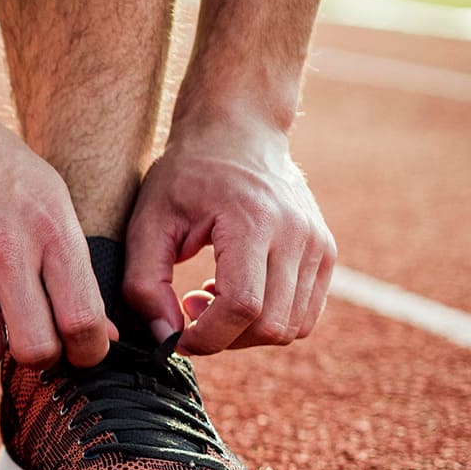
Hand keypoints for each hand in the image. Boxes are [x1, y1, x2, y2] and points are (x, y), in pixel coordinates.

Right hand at [0, 107, 114, 372]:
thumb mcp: (51, 203)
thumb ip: (73, 269)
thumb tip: (98, 336)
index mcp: (50, 233)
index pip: (83, 322)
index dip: (87, 352)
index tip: (76, 349)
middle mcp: (5, 251)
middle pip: (36, 350)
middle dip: (39, 358)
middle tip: (28, 338)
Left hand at [124, 113, 334, 354]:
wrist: (238, 133)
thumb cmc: (186, 176)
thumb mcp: (147, 223)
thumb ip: (145, 284)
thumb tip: (165, 336)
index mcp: (253, 222)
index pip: (242, 306)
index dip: (206, 336)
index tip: (175, 334)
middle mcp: (297, 235)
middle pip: (271, 325)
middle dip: (223, 337)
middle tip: (189, 306)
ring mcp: (318, 245)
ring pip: (292, 328)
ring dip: (246, 331)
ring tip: (211, 295)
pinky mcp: (325, 254)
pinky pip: (305, 315)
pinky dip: (269, 319)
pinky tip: (236, 290)